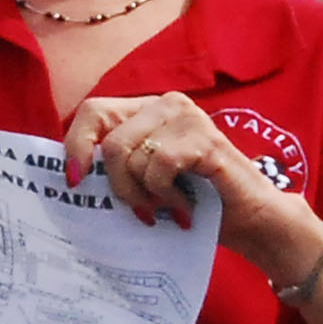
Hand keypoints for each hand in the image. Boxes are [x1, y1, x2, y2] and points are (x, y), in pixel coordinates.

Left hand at [61, 91, 307, 272]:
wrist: (251, 219)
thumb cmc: (197, 201)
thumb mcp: (146, 180)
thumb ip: (117, 167)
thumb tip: (71, 177)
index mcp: (146, 110)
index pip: (93, 112)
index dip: (76, 146)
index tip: (76, 182)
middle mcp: (165, 104)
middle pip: (109, 141)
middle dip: (116, 185)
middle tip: (139, 209)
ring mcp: (186, 117)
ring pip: (130, 156)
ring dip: (144, 195)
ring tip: (167, 207)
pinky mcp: (203, 137)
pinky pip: (158, 166)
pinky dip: (165, 195)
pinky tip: (183, 206)